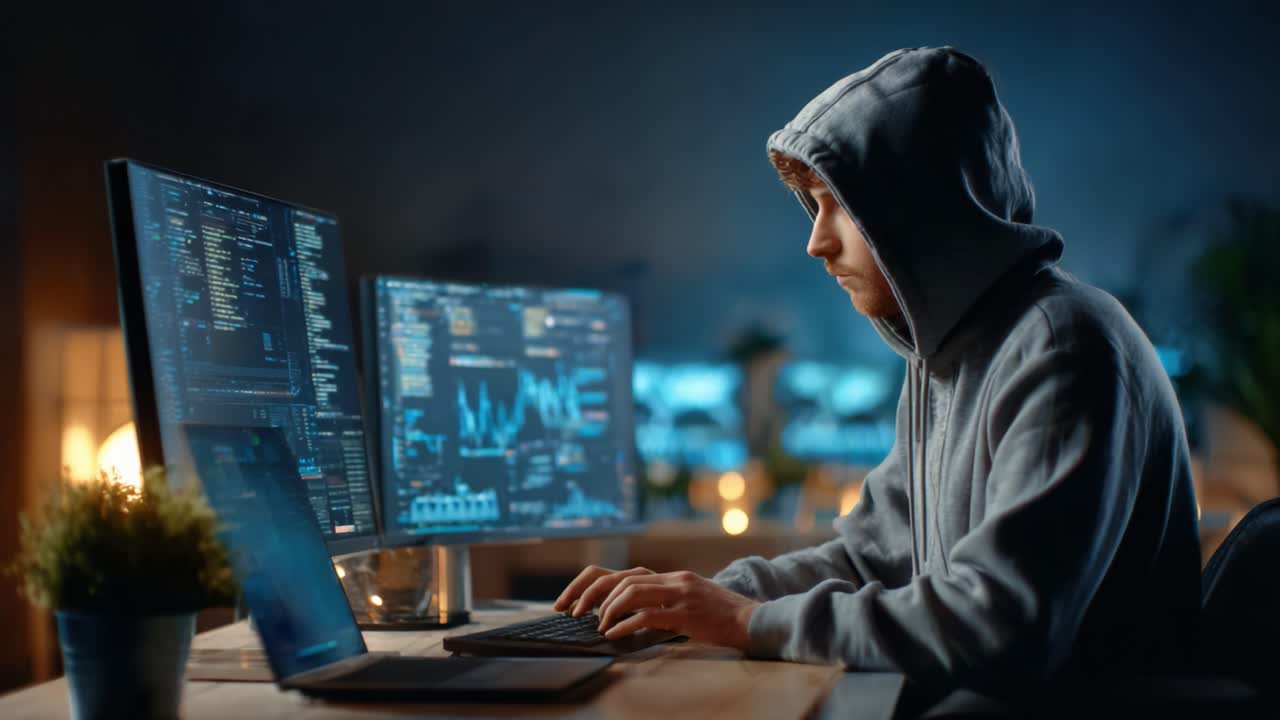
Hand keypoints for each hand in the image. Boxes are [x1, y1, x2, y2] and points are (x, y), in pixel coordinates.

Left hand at [595, 570, 759, 652]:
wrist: (750, 619)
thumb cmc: (719, 615)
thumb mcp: (689, 599)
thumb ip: (664, 601)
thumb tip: (632, 612)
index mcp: (671, 577)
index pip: (626, 574)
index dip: (598, 585)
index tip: (581, 601)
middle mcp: (673, 580)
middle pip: (623, 579)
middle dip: (594, 595)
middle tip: (578, 612)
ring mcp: (680, 594)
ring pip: (632, 591)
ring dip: (609, 609)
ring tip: (599, 624)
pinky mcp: (685, 613)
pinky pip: (647, 615)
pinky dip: (625, 624)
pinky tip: (613, 633)